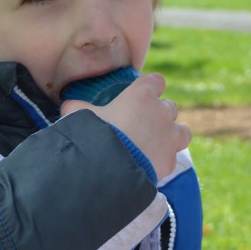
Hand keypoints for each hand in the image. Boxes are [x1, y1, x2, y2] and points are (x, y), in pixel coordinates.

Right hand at [61, 73, 189, 179]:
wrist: (108, 169)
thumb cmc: (94, 134)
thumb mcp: (78, 115)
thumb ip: (76, 107)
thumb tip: (67, 105)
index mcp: (142, 94)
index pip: (157, 80)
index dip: (151, 85)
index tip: (143, 93)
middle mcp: (161, 112)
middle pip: (170, 106)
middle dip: (159, 113)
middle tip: (143, 123)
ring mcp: (170, 137)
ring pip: (182, 131)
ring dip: (172, 134)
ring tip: (158, 143)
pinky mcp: (171, 161)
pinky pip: (173, 157)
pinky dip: (164, 160)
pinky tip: (150, 165)